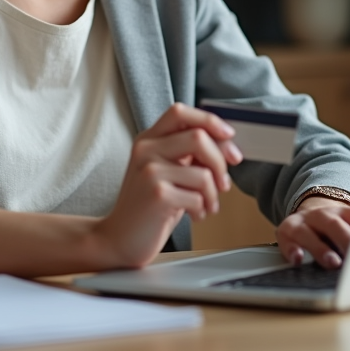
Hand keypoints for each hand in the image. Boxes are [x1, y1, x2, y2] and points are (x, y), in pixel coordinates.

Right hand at [93, 103, 242, 268]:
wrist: (120, 238)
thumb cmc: (150, 206)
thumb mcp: (168, 171)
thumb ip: (189, 153)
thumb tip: (227, 145)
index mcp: (149, 139)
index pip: (180, 112)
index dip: (209, 120)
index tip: (229, 136)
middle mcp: (146, 150)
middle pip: (198, 137)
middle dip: (220, 161)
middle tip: (224, 182)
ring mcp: (149, 171)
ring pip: (203, 173)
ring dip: (213, 194)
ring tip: (207, 205)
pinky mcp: (157, 195)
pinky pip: (198, 197)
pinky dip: (203, 209)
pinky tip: (195, 215)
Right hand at [276, 197, 349, 269]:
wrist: (310, 217)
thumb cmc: (338, 233)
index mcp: (345, 214)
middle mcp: (323, 215)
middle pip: (334, 225)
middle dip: (345, 240)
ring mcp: (303, 222)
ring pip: (310, 233)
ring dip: (321, 249)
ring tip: (332, 263)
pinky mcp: (286, 231)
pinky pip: (287, 242)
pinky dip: (292, 250)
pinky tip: (298, 260)